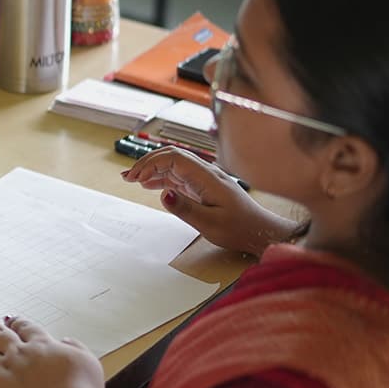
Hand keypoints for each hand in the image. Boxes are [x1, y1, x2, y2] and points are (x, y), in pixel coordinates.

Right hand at [121, 147, 295, 255]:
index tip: (136, 178)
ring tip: (132, 178)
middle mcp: (206, 173)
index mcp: (208, 177)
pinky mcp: (204, 186)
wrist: (260, 231)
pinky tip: (150, 185)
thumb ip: (185, 208)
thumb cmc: (240, 229)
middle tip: (128, 176)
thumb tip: (164, 194)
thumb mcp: (210, 224)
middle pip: (172, 156)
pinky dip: (161, 177)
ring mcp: (204, 178)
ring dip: (152, 168)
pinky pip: (179, 175)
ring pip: (174, 164)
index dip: (152, 164)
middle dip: (148, 162)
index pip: (175, 158)